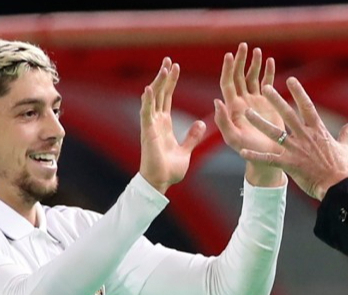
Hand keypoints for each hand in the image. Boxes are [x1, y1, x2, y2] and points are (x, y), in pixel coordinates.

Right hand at [139, 58, 206, 193]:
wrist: (160, 182)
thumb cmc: (170, 169)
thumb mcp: (186, 150)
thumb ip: (192, 136)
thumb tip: (201, 124)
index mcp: (164, 124)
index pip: (167, 97)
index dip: (170, 82)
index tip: (175, 67)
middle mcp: (156, 121)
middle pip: (159, 93)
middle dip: (164, 76)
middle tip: (169, 60)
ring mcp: (150, 126)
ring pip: (153, 99)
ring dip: (158, 83)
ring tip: (163, 68)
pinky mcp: (148, 133)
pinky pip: (146, 114)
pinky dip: (147, 101)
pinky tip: (148, 89)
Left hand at [214, 43, 285, 187]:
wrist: (266, 158)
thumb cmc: (248, 151)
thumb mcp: (233, 139)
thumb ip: (223, 122)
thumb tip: (216, 101)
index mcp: (232, 108)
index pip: (227, 83)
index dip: (228, 69)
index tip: (229, 55)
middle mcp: (242, 102)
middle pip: (239, 76)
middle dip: (240, 60)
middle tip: (243, 46)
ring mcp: (255, 101)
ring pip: (252, 77)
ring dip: (254, 64)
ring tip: (257, 51)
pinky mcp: (268, 103)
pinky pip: (267, 83)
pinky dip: (268, 71)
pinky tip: (269, 61)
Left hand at [240, 77, 347, 199]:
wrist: (337, 186)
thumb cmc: (341, 169)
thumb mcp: (345, 149)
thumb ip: (346, 135)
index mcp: (318, 131)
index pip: (307, 106)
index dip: (298, 92)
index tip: (290, 80)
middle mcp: (305, 137)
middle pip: (288, 114)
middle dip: (276, 100)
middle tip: (265, 87)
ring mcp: (296, 150)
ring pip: (274, 133)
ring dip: (259, 122)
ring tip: (247, 113)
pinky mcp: (290, 164)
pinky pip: (269, 159)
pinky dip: (256, 156)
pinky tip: (243, 152)